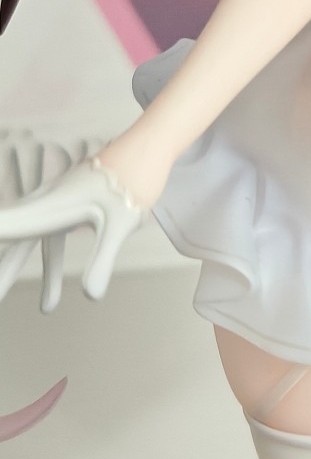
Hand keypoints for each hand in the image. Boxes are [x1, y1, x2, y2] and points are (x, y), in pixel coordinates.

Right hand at [0, 142, 145, 309]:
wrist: (149, 149)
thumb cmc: (133, 181)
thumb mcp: (120, 224)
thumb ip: (101, 259)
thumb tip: (91, 296)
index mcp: (51, 205)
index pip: (11, 226)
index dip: (3, 231)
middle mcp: (48, 204)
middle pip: (16, 241)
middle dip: (5, 269)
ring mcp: (58, 205)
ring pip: (33, 244)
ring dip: (20, 273)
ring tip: (38, 309)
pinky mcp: (72, 207)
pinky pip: (52, 244)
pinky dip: (49, 271)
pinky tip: (52, 299)